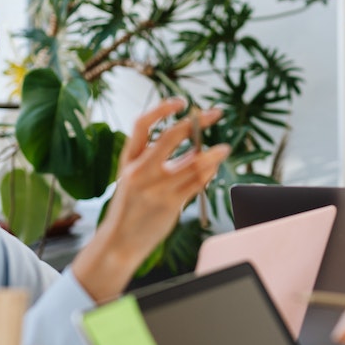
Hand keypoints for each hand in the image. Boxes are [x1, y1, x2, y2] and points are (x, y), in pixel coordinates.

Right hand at [73, 98, 229, 300]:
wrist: (120, 242)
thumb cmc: (132, 207)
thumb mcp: (136, 179)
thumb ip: (160, 161)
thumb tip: (197, 146)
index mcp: (128, 159)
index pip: (141, 124)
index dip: (162, 109)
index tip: (181, 102)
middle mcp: (140, 170)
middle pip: (170, 137)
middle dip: (196, 122)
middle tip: (214, 114)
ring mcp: (155, 187)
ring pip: (191, 162)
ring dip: (212, 153)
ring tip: (224, 148)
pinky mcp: (169, 204)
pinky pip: (197, 183)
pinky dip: (209, 173)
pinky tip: (215, 168)